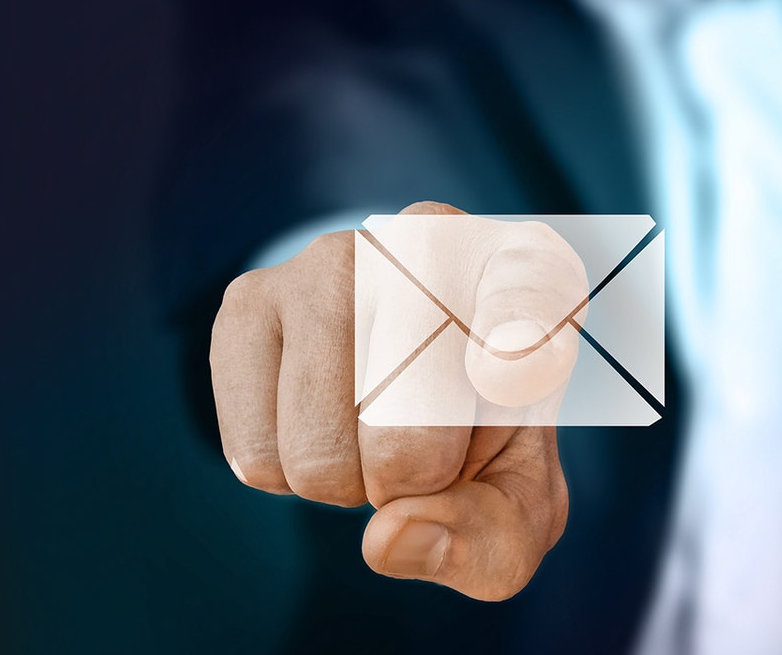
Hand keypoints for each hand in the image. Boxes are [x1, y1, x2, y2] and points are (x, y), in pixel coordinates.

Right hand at [209, 201, 588, 599]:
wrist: (407, 383)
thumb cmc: (477, 438)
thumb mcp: (519, 501)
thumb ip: (487, 539)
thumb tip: (387, 538)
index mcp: (530, 274)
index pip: (526, 297)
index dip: (518, 343)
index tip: (510, 372)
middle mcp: (430, 242)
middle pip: (407, 436)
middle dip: (414, 483)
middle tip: (428, 448)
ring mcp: (332, 258)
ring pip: (319, 454)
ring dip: (345, 482)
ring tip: (370, 430)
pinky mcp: (251, 298)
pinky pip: (255, 451)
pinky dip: (286, 474)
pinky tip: (320, 420)